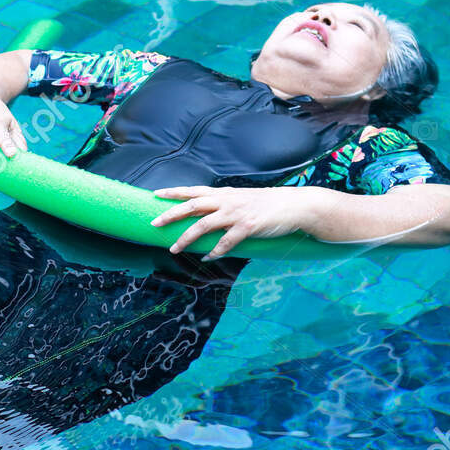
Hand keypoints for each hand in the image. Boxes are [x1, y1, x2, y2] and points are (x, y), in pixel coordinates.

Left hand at [150, 186, 318, 257]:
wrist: (295, 206)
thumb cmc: (268, 205)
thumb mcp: (243, 199)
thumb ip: (225, 204)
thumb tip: (209, 214)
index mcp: (225, 194)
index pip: (194, 191)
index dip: (174, 192)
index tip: (155, 194)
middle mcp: (228, 201)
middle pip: (192, 206)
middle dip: (171, 214)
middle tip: (154, 223)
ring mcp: (237, 213)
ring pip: (204, 225)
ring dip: (187, 238)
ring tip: (174, 249)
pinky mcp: (249, 226)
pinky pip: (226, 241)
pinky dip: (215, 251)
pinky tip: (207, 258)